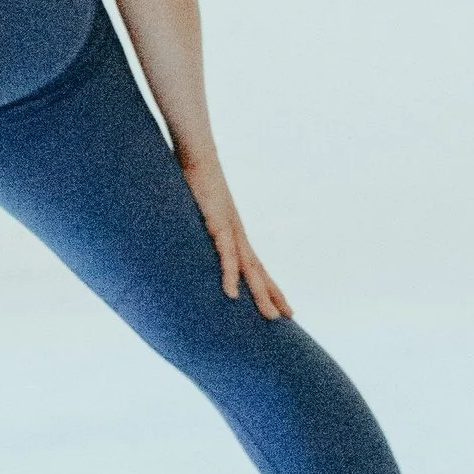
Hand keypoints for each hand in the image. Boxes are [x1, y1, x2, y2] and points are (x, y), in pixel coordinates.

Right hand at [180, 152, 290, 318]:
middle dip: (274, 295)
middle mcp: (238, 234)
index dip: (268, 285)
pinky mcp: (219, 224)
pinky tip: (232, 294)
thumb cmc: (193, 181)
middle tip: (289, 317)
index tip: (280, 305)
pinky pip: (227, 255)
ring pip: (250, 269)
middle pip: (260, 271)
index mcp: (234, 233)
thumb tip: (184, 241)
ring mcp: (231, 230)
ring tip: (272, 316)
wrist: (196, 156)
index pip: (256, 265)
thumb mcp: (195, 212)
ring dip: (261, 293)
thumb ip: (196, 228)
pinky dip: (230, 275)